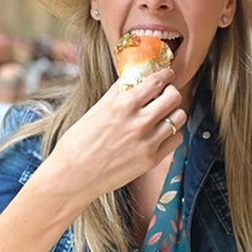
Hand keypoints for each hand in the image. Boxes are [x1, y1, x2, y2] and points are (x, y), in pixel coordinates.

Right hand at [38, 68, 185, 201]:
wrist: (72, 176)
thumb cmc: (78, 142)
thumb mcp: (96, 110)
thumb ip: (118, 93)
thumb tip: (132, 78)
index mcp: (123, 105)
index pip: (157, 82)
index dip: (165, 75)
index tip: (167, 74)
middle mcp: (139, 122)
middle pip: (174, 97)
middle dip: (171, 92)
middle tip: (165, 94)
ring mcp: (147, 142)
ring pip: (179, 118)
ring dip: (173, 113)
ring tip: (162, 115)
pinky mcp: (151, 160)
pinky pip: (176, 139)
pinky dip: (171, 134)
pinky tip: (160, 133)